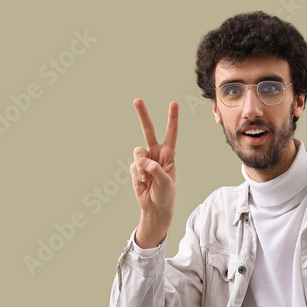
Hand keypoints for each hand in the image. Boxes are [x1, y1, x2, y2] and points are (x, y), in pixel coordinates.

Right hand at [130, 98, 177, 246]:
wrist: (155, 207)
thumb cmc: (166, 194)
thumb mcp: (166, 182)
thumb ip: (155, 170)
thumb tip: (143, 161)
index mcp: (168, 154)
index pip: (171, 133)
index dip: (172, 118)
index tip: (174, 103)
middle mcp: (156, 153)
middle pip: (148, 130)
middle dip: (142, 115)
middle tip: (137, 100)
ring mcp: (144, 160)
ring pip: (138, 152)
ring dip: (140, 164)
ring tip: (145, 178)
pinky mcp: (135, 168)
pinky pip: (133, 166)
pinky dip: (137, 175)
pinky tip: (142, 184)